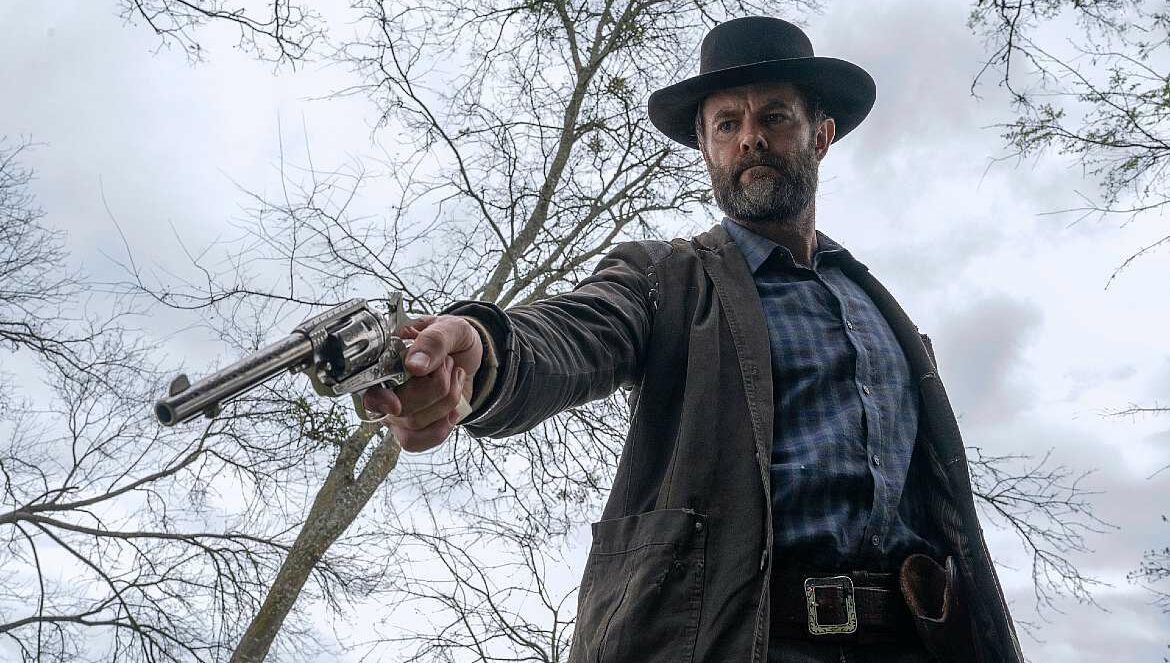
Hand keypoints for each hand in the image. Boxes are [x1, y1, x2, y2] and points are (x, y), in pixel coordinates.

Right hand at [363, 315, 481, 451]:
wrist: (473, 355)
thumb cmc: (453, 337)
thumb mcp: (450, 328)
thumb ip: (433, 341)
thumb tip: (413, 365)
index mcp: (384, 359)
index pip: (368, 387)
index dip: (378, 399)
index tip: (394, 403)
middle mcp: (385, 388)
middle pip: (399, 409)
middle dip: (435, 387)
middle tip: (448, 362)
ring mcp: (398, 410)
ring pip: (415, 423)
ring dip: (446, 399)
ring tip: (454, 375)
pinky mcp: (414, 426)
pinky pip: (419, 441)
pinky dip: (441, 428)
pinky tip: (453, 410)